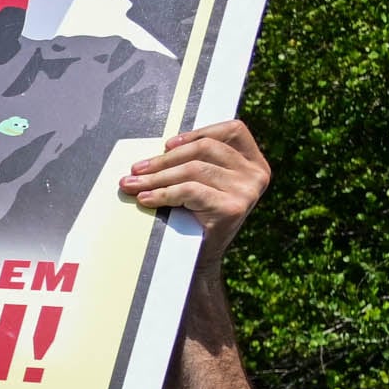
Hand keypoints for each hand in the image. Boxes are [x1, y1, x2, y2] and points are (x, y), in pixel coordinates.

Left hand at [116, 117, 268, 259]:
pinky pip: (190, 191)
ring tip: (132, 185)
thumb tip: (158, 147)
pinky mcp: (232, 208)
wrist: (199, 258)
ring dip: (157, 177)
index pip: (234, 131)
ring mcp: (248, 191)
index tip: (166, 145)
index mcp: (254, 162)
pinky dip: (162, 193)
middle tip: (135, 170)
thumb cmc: (195, 215)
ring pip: (194, 169)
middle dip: (165, 159)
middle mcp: (257, 174)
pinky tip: (145, 199)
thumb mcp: (203, 181)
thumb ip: (196, 160)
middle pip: (206, 149)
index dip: (198, 133)